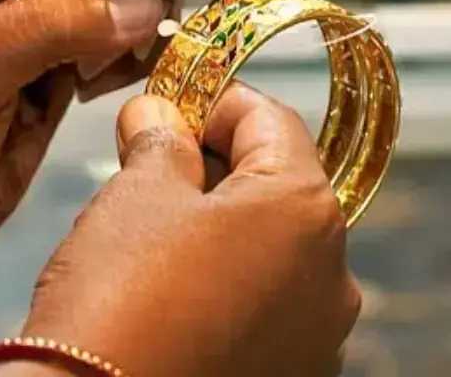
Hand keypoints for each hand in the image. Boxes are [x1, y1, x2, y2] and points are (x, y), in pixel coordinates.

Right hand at [18, 83, 360, 376]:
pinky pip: (268, 300)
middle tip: (155, 161)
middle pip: (278, 184)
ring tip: (158, 228)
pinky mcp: (292, 370)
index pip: (271, 120)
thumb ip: (161, 140)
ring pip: (273, 246)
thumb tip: (159, 114)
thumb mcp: (137, 194)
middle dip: (218, 163)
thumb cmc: (119, 296)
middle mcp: (331, 273)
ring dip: (225, 222)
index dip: (215, 101)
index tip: (171, 105)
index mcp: (303, 210)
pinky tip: (178, 286)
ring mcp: (317, 332)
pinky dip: (232, 277)